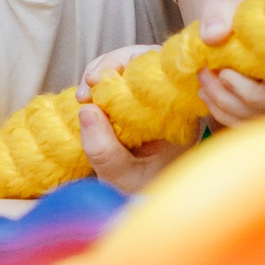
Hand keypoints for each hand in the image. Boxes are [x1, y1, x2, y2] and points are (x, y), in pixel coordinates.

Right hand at [77, 47, 180, 188]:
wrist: (142, 203)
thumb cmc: (141, 192)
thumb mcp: (122, 178)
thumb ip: (105, 152)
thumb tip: (86, 110)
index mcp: (182, 118)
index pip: (169, 73)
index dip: (137, 64)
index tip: (105, 77)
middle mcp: (171, 103)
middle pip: (149, 61)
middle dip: (114, 64)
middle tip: (87, 84)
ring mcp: (152, 100)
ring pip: (131, 66)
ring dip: (102, 73)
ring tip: (82, 96)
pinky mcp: (135, 102)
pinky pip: (119, 80)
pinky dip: (99, 83)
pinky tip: (85, 99)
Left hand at [182, 0, 264, 126]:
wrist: (238, 1)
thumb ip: (220, 6)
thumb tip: (212, 36)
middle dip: (237, 91)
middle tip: (208, 70)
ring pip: (259, 116)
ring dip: (223, 101)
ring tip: (203, 78)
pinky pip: (246, 123)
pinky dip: (222, 112)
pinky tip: (208, 92)